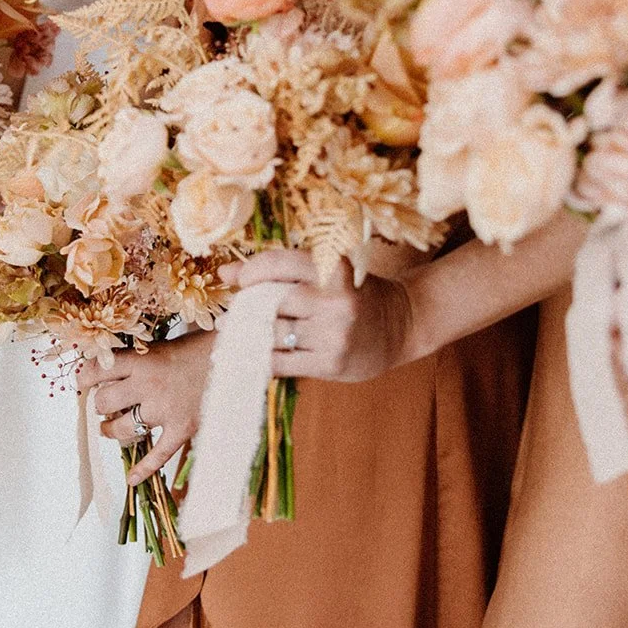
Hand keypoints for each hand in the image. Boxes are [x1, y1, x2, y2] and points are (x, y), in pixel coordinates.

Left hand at [81, 332, 212, 485]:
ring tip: (110, 428)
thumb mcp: (162, 345)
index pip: (97, 371)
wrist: (238, 358)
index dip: (84, 378)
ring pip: (122, 429)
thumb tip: (106, 371)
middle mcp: (148, 385)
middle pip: (104, 402)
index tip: (83, 381)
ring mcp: (164, 410)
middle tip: (105, 404)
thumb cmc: (199, 348)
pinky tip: (131, 478)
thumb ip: (135, 359)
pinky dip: (143, 469)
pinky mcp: (182, 429)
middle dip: (100, 405)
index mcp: (141, 360)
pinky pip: (157, 455)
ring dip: (111, 430)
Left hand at [228, 250, 411, 382]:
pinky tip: (248, 356)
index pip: (279, 264)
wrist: (402, 327)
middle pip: (270, 301)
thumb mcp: (326, 273)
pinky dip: (258, 359)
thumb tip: (225, 274)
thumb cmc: (355, 295)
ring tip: (233, 334)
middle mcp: (336, 300)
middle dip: (245, 307)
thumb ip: (280, 271)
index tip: (241, 280)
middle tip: (234, 313)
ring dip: (245, 335)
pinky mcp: (330, 364)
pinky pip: (280, 362)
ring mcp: (334, 334)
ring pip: (271, 334)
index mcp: (335, 269)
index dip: (251, 271)